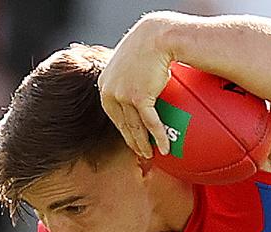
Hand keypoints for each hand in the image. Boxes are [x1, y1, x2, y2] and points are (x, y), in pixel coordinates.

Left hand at [99, 13, 178, 157]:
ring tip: (151, 155)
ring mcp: (123, 95)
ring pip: (134, 127)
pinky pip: (150, 122)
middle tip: (142, 153)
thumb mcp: (129, 64)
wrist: (156, 38)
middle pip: (122, 124)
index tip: (132, 140)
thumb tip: (138, 89)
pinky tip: (165, 148)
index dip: (123, 130)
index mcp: (105, 85)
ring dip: (144, 144)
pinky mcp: (139, 97)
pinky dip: (159, 137)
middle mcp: (110, 92)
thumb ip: (127, 79)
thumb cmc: (146, 47)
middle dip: (133, 142)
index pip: (113, 115)